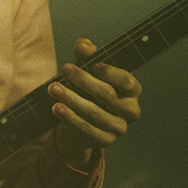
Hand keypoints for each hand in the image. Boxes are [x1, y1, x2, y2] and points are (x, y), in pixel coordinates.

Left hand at [47, 37, 141, 166]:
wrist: (81, 122)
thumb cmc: (89, 90)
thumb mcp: (88, 69)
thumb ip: (87, 54)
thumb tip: (84, 46)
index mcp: (132, 90)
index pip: (126, 80)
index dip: (110, 72)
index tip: (92, 63)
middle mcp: (131, 109)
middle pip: (108, 95)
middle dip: (84, 81)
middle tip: (65, 69)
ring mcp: (119, 127)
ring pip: (95, 113)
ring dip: (72, 99)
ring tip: (54, 88)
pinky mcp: (106, 141)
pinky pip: (87, 129)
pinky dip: (70, 118)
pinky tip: (57, 107)